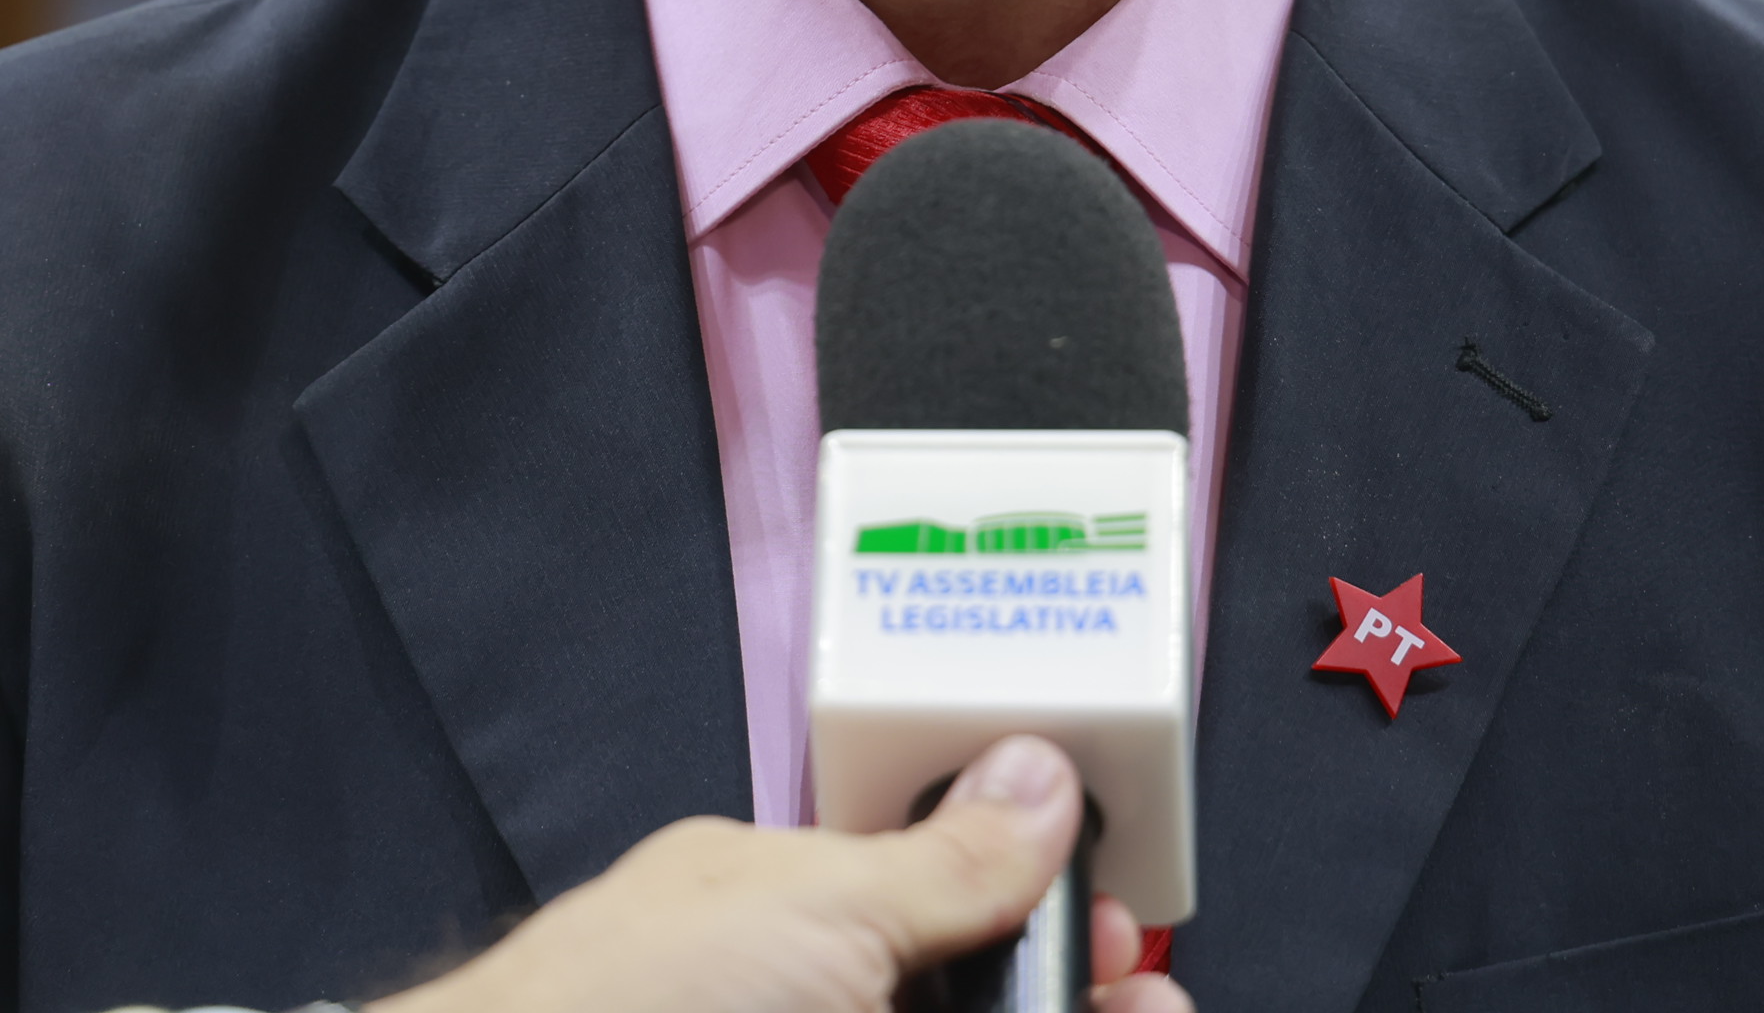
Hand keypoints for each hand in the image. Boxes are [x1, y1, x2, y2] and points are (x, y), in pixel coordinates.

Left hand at [379, 735, 1190, 1012]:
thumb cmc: (617, 1005)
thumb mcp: (812, 912)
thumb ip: (942, 861)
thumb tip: (1038, 774)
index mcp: (792, 917)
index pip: (949, 904)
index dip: (1045, 922)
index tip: (1119, 947)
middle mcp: (803, 992)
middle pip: (967, 986)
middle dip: (1069, 989)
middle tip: (1146, 1004)